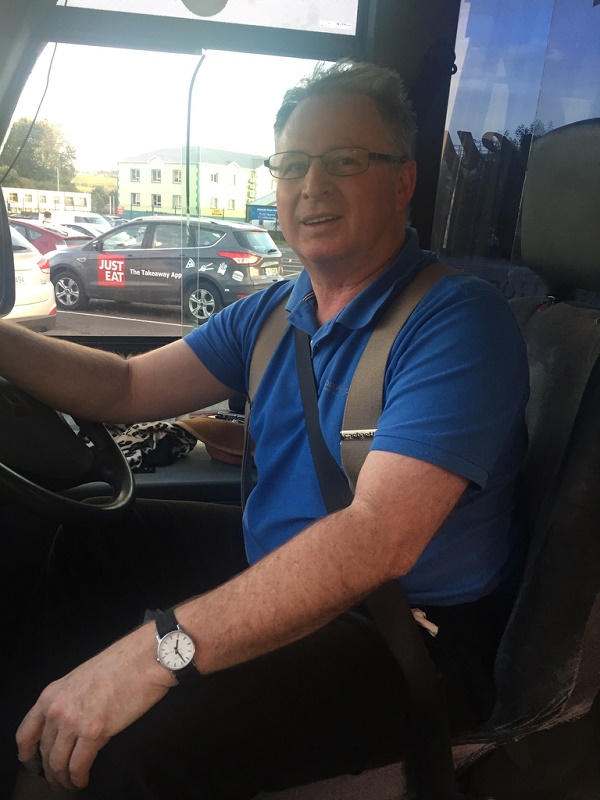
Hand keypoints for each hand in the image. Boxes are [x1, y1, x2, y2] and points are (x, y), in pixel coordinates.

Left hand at [16, 622, 174, 790]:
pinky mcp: (94, 732)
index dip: (27, 754)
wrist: (145, 658)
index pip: (25, 733)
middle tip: (57, 778)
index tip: (32, 763)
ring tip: (70, 784)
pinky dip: (78, 778)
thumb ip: (69, 701)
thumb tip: (69, 725)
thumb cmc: (122, 664)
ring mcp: (74, 721)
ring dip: (62, 779)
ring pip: (58, 763)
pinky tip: (82, 780)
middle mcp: (57, 709)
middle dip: (49, 770)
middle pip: (44, 752)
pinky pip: (78, 766)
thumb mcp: (82, 678)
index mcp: (52, 694)